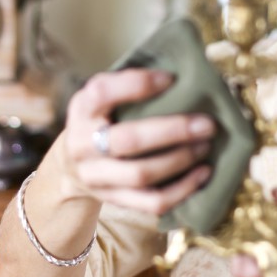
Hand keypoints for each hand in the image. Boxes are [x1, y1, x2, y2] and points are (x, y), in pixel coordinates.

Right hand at [57, 68, 216, 214]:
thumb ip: (128, 86)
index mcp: (82, 109)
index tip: (171, 79)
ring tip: (205, 145)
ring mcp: (96, 177)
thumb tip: (182, 74)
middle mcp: (82, 144)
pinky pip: (152, 202)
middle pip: (128, 140)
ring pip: (142, 174)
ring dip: (180, 160)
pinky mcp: (114, 200)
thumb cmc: (100, 120)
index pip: (102, 92)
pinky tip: (203, 174)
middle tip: (207, 123)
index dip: (137, 85)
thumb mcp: (101, 98)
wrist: (69, 167)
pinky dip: (182, 190)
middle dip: (173, 131)